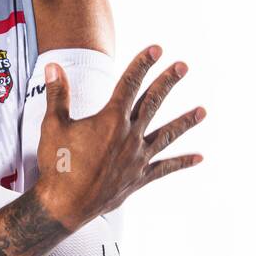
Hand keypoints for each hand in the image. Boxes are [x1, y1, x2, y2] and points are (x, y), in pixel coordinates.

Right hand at [35, 44, 205, 232]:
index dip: (143, 64)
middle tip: (183, 67)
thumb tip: (54, 67)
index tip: (157, 49)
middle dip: (168, 82)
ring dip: (185, 122)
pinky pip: (165, 168)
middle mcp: (130, 136)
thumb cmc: (58, 165)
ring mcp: (137, 158)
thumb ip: (58, 94)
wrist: (64, 206)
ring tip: (202, 112)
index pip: (130, 84)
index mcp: (111, 120)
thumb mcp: (53, 126)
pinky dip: (182, 162)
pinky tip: (198, 158)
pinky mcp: (139, 177)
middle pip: (152, 103)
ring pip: (166, 135)